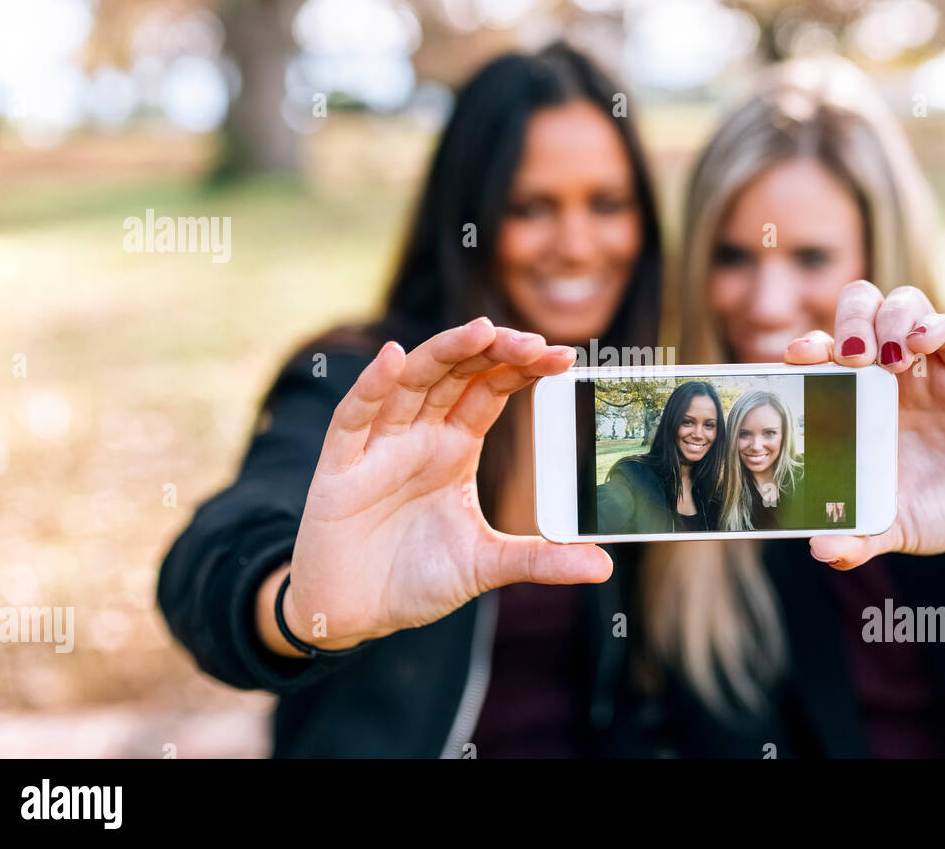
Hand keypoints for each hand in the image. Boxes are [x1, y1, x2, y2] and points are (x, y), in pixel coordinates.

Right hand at [284, 317, 611, 648]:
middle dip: (493, 351)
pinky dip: (372, 386)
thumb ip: (540, 560)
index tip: (564, 356)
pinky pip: (355, 417)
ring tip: (481, 331)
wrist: (353, 613)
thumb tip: (604, 565)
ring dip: (444, 354)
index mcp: (455, 447)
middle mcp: (419, 436)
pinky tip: (393, 359)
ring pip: (410, 382)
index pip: (491, 390)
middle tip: (534, 341)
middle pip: (456, 374)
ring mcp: (379, 446)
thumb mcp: (485, 566)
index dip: (522, 368)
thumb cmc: (414, 579)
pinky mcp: (340, 468)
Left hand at [784, 281, 944, 569]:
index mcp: (856, 398)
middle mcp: (889, 370)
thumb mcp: (894, 526)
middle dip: (848, 320)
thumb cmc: (935, 507)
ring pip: (901, 303)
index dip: (807, 346)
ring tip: (887, 357)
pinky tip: (922, 344)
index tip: (795, 358)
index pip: (823, 351)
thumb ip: (858, 539)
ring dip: (886, 320)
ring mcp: (931, 361)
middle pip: (858, 308)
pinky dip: (932, 324)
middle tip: (851, 356)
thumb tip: (821, 552)